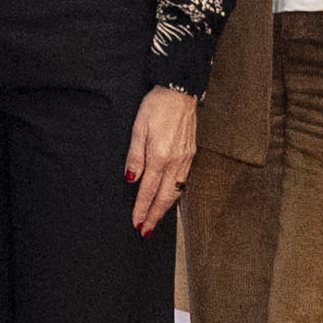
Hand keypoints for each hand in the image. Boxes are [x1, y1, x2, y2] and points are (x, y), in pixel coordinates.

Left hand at [126, 85, 201, 236]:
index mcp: (160, 156)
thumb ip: (135, 156)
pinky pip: (183, 180)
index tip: (136, 223)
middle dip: (154, 216)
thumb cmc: (156, 106)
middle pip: (165, 197)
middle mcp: (176, 162)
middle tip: (145, 231)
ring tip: (155, 220)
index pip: (148, 190)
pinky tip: (170, 198)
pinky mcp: (191, 154)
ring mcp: (186, 159)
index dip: (141, 208)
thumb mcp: (138, 128)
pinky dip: (175, 194)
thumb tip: (131, 179)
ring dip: (165, 208)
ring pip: (176, 191)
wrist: (180, 91)